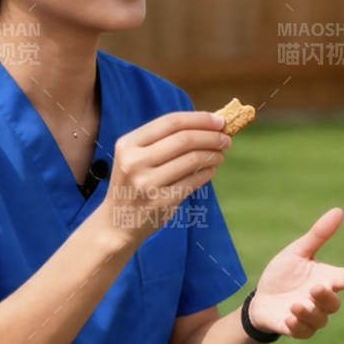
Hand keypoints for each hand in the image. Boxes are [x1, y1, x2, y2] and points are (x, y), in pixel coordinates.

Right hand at [100, 111, 230, 246]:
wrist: (117, 224)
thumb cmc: (133, 184)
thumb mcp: (135, 157)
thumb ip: (164, 140)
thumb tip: (207, 124)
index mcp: (128, 144)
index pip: (171, 122)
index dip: (199, 119)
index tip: (220, 121)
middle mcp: (135, 161)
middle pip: (184, 139)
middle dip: (211, 136)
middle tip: (226, 139)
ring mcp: (147, 183)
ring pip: (191, 160)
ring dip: (212, 154)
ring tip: (220, 154)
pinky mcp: (161, 202)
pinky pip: (193, 182)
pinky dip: (207, 173)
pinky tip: (211, 170)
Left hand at [248, 207, 343, 338]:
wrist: (261, 299)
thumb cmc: (282, 273)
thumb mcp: (298, 251)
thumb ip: (318, 235)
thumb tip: (339, 210)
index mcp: (327, 278)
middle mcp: (323, 299)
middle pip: (334, 303)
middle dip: (326, 297)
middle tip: (315, 288)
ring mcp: (312, 316)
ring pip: (320, 319)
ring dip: (309, 312)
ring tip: (294, 305)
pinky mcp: (298, 329)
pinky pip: (304, 332)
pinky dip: (297, 325)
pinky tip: (288, 318)